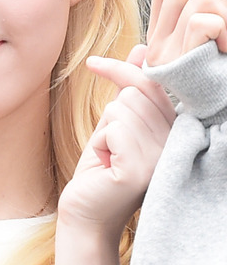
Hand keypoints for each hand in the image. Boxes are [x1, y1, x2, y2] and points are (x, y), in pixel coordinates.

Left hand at [58, 45, 174, 239]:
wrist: (85, 215)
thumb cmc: (100, 170)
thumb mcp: (116, 123)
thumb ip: (130, 90)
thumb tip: (142, 48)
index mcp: (177, 131)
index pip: (154, 83)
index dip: (122, 70)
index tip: (94, 64)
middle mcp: (178, 144)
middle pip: (135, 93)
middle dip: (110, 116)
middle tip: (110, 148)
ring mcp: (162, 158)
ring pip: (121, 108)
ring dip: (103, 131)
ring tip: (109, 158)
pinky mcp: (139, 169)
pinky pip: (114, 127)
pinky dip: (99, 142)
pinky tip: (105, 165)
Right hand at [146, 0, 226, 65]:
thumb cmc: (225, 62)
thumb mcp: (214, 17)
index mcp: (163, 28)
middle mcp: (157, 40)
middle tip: (226, 23)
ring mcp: (165, 53)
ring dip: (225, 12)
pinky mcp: (178, 63)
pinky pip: (203, 21)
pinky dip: (224, 30)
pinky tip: (224, 50)